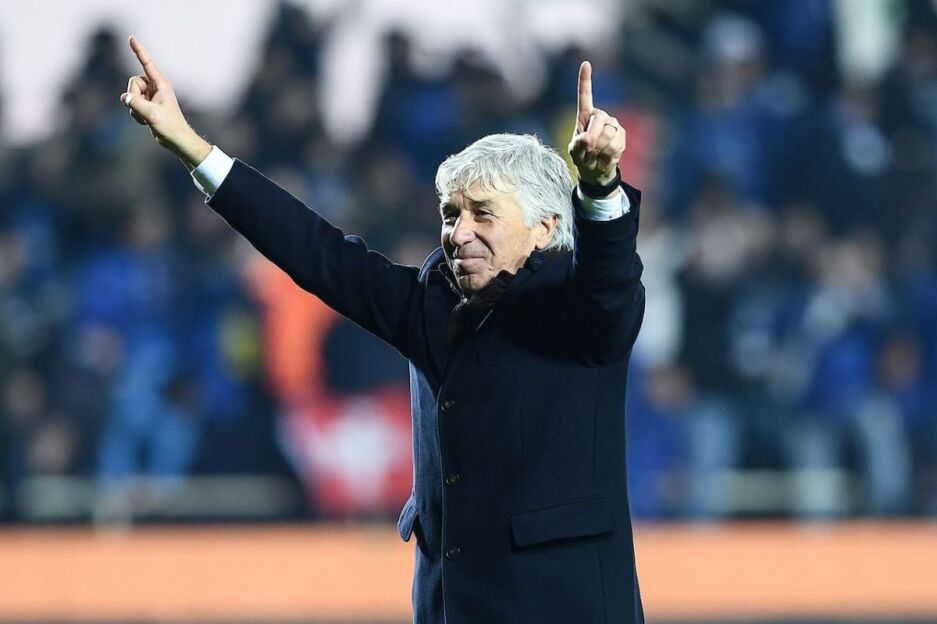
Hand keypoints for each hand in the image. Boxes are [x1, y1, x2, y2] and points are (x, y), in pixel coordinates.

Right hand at [120, 35, 209, 167]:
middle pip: (133, 82)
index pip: (147, 64)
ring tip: (147, 117)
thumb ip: (136, 104)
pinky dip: (135, 113)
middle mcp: (155, 87)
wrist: (176, 139)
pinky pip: (132, 103)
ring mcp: (150, 95)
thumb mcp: (152, 115)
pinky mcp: (146, 104)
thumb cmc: (169, 126)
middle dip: (134, 96)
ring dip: (135, 107)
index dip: (139, 51)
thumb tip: (124, 97)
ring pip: (131, 94)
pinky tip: (145, 121)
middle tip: (145, 109)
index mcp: (161, 85)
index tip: (131, 38)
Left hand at [568, 61, 625, 188]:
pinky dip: (607, 155)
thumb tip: (588, 139)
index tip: (586, 63)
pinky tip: (605, 156)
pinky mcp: (622, 135)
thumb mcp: (575, 152)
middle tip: (588, 151)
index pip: (585, 95)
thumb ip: (578, 145)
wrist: (596, 170)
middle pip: (598, 121)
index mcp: (585, 115)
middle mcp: (601, 116)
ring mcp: (613, 124)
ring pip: (608, 135)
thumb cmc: (582, 157)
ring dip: (599, 149)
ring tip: (596, 154)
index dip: (585, 80)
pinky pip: (615, 145)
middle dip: (591, 139)